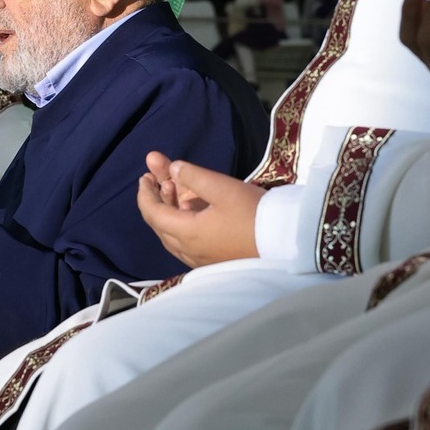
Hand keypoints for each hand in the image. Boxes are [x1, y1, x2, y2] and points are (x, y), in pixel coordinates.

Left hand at [135, 152, 261, 267]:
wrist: (285, 242)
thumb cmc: (254, 214)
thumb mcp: (223, 188)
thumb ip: (194, 176)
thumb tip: (173, 169)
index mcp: (187, 233)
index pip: (152, 214)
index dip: (145, 194)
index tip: (144, 176)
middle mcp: (189, 250)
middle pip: (160, 224)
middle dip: (156, 198)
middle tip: (157, 177)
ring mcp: (201, 258)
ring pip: (173, 234)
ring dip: (169, 210)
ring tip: (175, 187)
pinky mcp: (214, 260)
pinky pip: (187, 241)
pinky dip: (182, 222)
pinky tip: (192, 208)